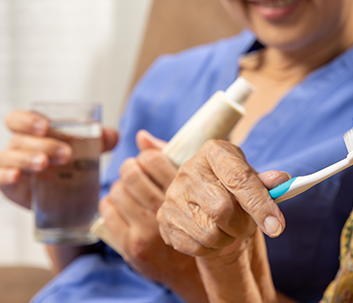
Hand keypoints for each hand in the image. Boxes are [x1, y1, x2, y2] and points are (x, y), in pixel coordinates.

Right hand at [0, 110, 116, 208]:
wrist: (68, 198)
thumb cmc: (72, 165)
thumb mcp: (87, 151)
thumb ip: (101, 140)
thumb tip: (112, 135)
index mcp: (33, 133)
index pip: (18, 119)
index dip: (27, 120)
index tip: (45, 126)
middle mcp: (19, 146)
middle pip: (20, 139)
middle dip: (43, 144)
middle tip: (66, 154)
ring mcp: (11, 165)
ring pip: (9, 156)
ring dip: (27, 158)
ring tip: (44, 163)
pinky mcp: (9, 186)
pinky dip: (4, 175)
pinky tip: (16, 176)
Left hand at [100, 130, 207, 301]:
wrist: (194, 267)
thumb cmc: (196, 219)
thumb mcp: (194, 187)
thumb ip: (168, 158)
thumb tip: (141, 136)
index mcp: (184, 193)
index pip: (152, 159)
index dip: (147, 156)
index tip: (148, 162)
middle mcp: (165, 210)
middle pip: (131, 173)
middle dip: (130, 168)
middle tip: (135, 172)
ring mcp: (146, 230)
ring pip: (117, 191)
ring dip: (120, 185)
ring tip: (130, 189)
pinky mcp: (131, 245)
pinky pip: (107, 211)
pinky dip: (110, 203)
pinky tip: (122, 204)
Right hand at [157, 139, 289, 258]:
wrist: (206, 199)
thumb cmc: (234, 188)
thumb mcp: (253, 179)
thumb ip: (267, 182)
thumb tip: (282, 181)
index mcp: (215, 152)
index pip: (239, 179)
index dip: (261, 205)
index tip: (277, 227)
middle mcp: (189, 170)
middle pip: (223, 209)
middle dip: (243, 225)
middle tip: (249, 226)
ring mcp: (173, 195)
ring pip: (210, 233)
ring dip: (229, 238)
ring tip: (231, 228)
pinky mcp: (164, 219)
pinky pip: (196, 247)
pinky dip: (212, 248)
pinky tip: (215, 235)